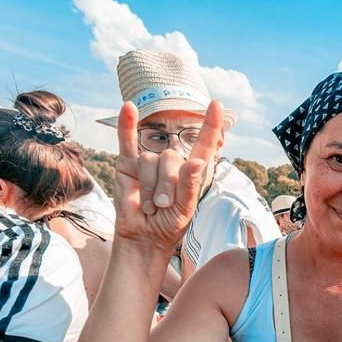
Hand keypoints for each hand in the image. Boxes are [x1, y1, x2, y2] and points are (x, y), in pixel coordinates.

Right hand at [112, 100, 224, 250]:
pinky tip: (128, 107)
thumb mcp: (186, 209)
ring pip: (149, 160)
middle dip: (167, 184)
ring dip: (150, 186)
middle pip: (171, 157)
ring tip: (151, 205)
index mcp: (192, 171)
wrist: (144, 236)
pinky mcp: (128, 164)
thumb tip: (197, 161)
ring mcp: (149, 161)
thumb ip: (190, 186)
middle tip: (164, 205)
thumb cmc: (169, 224)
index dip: (210, 125)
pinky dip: (126, 124)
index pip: (204, 144)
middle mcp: (172, 163)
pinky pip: (126, 140)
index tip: (216, 105)